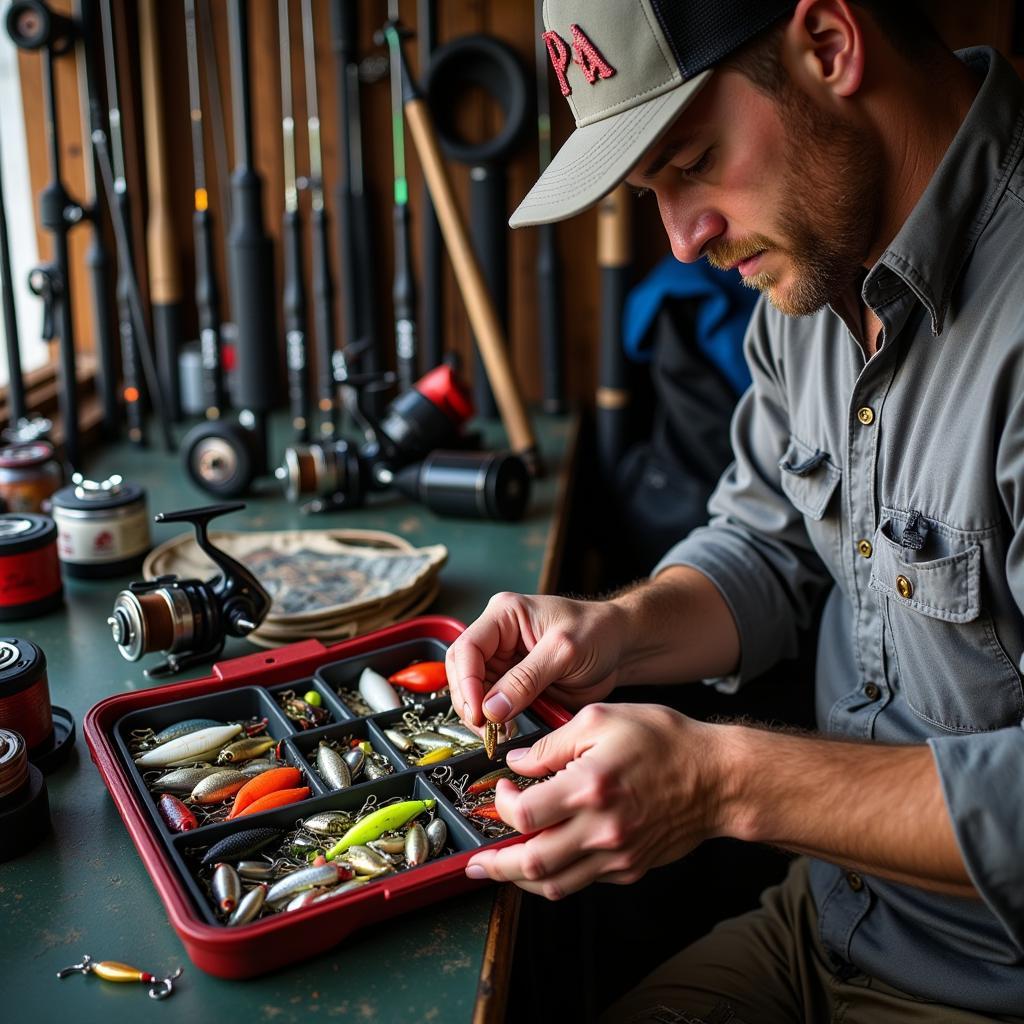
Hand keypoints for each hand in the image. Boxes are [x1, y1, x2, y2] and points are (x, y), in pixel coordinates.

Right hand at [446, 592, 626, 728]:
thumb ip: (527, 679)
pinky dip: (495, 721)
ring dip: (479, 715)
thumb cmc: (597, 632)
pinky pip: (493, 704)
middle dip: (469, 701)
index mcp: (505, 615)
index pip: (468, 647)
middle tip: (485, 729)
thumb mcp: (564, 651)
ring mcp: (504, 661)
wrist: (620, 647)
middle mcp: (498, 636)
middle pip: (463, 671)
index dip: (466, 682)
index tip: (478, 711)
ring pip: (473, 691)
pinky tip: (505, 731)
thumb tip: (492, 707)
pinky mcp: (514, 683)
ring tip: (496, 733)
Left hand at [463, 703, 729, 898]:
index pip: (525, 814)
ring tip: (501, 869)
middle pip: (532, 863)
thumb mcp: (602, 719)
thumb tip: (518, 764)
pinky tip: (546, 859)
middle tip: (476, 861)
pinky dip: (557, 876)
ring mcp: (616, 856)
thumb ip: (553, 744)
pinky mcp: (629, 869)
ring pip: (555, 885)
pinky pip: (582, 882)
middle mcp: (601, 829)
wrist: (717, 779)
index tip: (502, 789)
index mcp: (590, 787)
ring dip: (520, 880)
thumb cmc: (664, 741)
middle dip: (495, 864)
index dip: (502, 804)